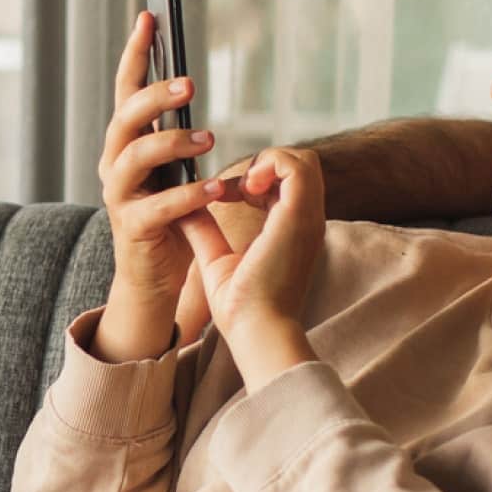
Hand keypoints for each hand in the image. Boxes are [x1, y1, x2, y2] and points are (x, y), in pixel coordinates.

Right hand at [99, 11, 223, 303]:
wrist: (155, 278)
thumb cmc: (172, 217)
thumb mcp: (175, 167)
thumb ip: (178, 134)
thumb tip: (190, 86)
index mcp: (126, 143)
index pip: (126, 89)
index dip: (136, 52)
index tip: (149, 16)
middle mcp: (114, 163)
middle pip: (125, 117)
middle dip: (155, 95)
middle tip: (190, 83)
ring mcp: (119, 195)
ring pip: (135, 156)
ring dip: (172, 142)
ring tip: (208, 138)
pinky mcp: (132, 227)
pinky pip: (159, 205)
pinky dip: (188, 195)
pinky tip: (216, 186)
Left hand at [179, 146, 323, 360]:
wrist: (255, 331)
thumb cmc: (240, 307)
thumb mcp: (217, 258)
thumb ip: (205, 230)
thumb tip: (184, 208)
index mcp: (293, 230)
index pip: (290, 182)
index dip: (259, 177)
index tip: (229, 195)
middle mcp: (306, 221)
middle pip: (303, 165)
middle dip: (268, 162)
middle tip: (240, 187)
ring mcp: (307, 218)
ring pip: (303, 161)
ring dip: (270, 161)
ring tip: (244, 187)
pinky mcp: (299, 218)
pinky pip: (297, 168)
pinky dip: (271, 165)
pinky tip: (246, 189)